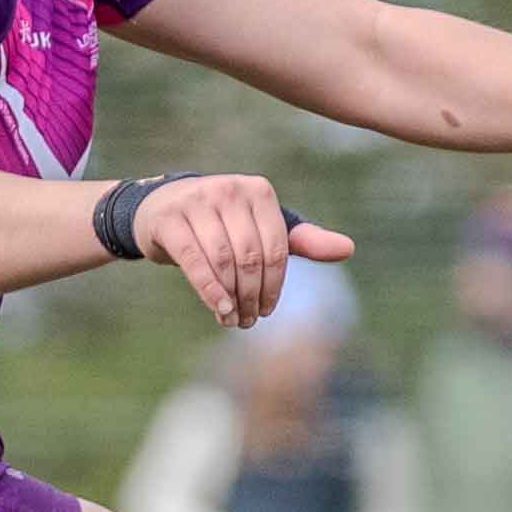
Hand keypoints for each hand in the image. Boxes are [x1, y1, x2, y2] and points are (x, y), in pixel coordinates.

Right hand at [143, 179, 353, 331]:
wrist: (162, 209)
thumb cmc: (223, 224)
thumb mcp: (263, 230)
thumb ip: (302, 240)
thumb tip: (348, 249)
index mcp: (259, 191)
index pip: (277, 248)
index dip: (275, 286)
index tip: (267, 311)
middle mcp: (229, 189)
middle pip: (251, 257)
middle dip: (252, 295)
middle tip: (248, 321)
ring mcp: (197, 201)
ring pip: (224, 260)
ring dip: (231, 298)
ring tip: (232, 320)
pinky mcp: (170, 219)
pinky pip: (195, 261)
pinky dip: (210, 290)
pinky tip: (219, 310)